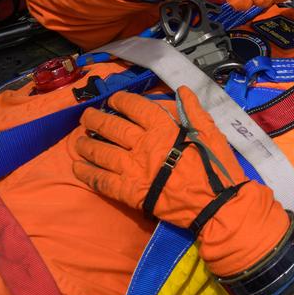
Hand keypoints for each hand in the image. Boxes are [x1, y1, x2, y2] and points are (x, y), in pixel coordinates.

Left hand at [70, 86, 244, 230]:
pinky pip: (103, 181)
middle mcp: (144, 145)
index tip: (113, 101)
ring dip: (87, 145)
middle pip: (112, 127)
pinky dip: (88, 174)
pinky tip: (78, 168)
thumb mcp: (210, 132)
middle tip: (86, 117)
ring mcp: (134, 169)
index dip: (120, 101)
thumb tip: (181, 90)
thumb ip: (193, 110)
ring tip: (78, 142)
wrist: (215, 204)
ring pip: (102, 152)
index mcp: (163, 128)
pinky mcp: (130, 192)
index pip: (135, 107)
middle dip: (95, 120)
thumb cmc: (215, 167)